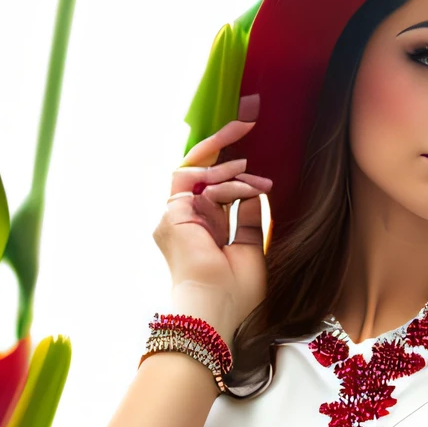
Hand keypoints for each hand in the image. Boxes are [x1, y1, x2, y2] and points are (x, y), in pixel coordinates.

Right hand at [151, 94, 271, 337]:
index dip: (229, 160)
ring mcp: (173, 217)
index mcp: (201, 229)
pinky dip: (225, 184)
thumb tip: (251, 190)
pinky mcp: (171, 216)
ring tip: (255, 177)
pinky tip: (248, 188)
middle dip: (222, 140)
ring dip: (229, 168)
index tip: (251, 134)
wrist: (216, 308)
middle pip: (197, 167)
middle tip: (249, 117)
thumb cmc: (235, 292)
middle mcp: (183, 220)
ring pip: (197, 172)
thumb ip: (247, 218)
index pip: (211, 184)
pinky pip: (198, 184)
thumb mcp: (250, 247)